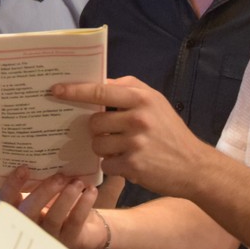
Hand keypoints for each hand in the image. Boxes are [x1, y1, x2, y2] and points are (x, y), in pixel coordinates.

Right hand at [0, 167, 105, 248]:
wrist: (84, 228)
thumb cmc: (59, 205)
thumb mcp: (46, 192)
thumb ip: (40, 179)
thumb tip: (44, 152)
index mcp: (20, 210)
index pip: (7, 199)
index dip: (13, 184)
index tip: (24, 167)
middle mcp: (30, 225)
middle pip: (28, 211)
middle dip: (43, 192)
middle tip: (60, 176)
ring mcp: (49, 236)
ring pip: (53, 218)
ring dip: (66, 197)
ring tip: (77, 182)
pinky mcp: (69, 240)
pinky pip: (75, 221)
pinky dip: (84, 204)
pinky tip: (91, 190)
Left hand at [54, 77, 208, 197]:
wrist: (194, 166)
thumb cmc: (170, 131)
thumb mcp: (155, 102)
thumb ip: (129, 89)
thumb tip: (98, 82)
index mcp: (141, 98)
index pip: (100, 90)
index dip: (74, 91)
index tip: (55, 90)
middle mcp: (138, 119)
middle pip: (94, 122)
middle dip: (98, 129)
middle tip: (113, 133)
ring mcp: (135, 144)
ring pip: (97, 144)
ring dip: (104, 148)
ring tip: (122, 149)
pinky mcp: (133, 166)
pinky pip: (106, 164)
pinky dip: (113, 165)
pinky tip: (129, 163)